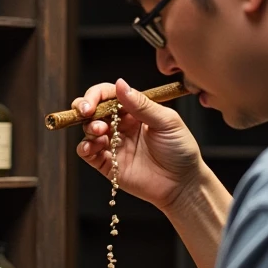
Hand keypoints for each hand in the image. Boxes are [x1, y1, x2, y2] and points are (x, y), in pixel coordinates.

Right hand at [73, 78, 204, 212]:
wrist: (182, 183)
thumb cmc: (180, 150)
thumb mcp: (166, 121)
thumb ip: (142, 105)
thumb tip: (120, 84)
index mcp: (135, 111)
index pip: (109, 95)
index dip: (96, 95)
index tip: (92, 102)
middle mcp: (121, 126)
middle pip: (93, 111)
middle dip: (85, 108)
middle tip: (87, 112)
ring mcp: (113, 145)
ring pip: (88, 130)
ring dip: (88, 128)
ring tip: (100, 131)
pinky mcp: (108, 165)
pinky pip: (88, 154)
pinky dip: (84, 147)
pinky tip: (91, 146)